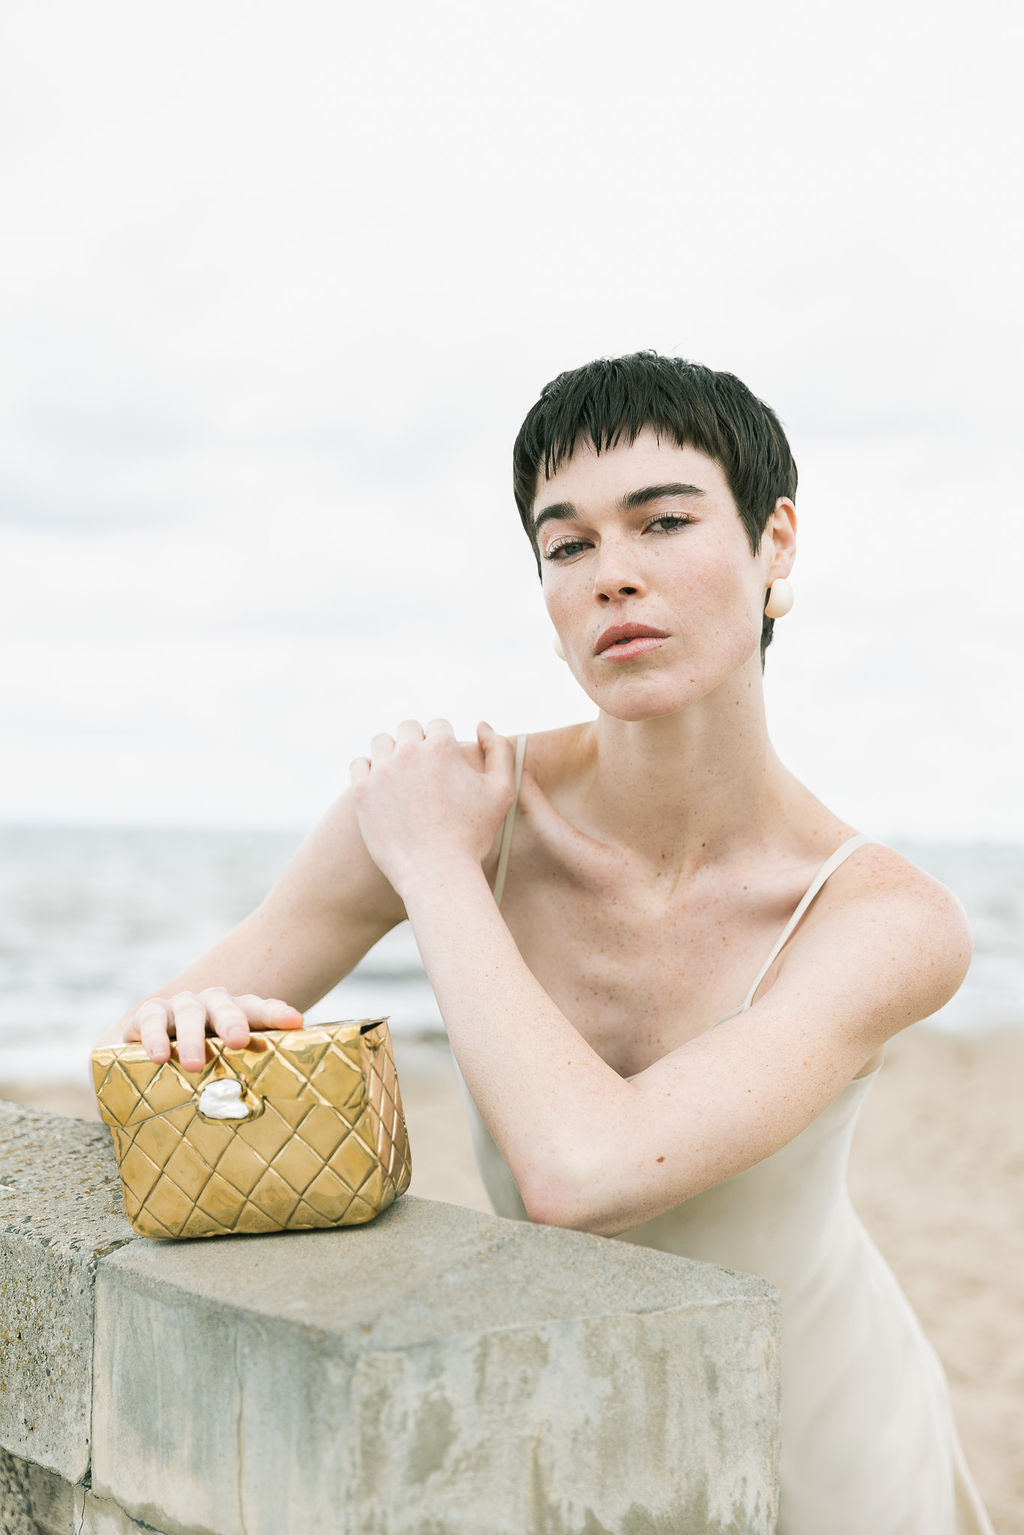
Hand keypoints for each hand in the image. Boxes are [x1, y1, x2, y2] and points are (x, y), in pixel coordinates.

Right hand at [118, 988, 303, 1071]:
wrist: (151, 1052)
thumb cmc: (203, 1063)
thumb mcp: (228, 1067)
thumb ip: (249, 1077)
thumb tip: (279, 1109)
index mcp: (238, 1014)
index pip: (260, 1010)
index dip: (277, 1014)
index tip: (294, 1022)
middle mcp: (212, 1004)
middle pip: (226, 1006)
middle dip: (233, 1022)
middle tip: (239, 1041)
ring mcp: (181, 1006)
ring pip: (189, 1012)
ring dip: (192, 1038)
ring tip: (194, 1065)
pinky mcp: (149, 1014)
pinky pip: (152, 1019)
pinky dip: (155, 1037)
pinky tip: (159, 1057)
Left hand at [349, 719, 514, 895]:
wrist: (437, 873)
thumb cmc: (473, 835)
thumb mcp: (502, 792)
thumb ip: (500, 752)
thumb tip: (481, 725)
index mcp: (442, 747)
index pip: (438, 725)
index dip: (443, 742)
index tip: (442, 763)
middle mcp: (409, 752)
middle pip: (408, 728)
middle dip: (416, 743)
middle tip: (422, 770)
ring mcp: (382, 771)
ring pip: (381, 742)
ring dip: (391, 753)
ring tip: (400, 775)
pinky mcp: (362, 791)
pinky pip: (359, 764)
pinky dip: (369, 771)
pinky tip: (381, 787)